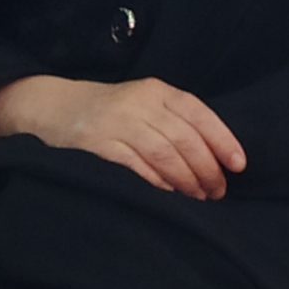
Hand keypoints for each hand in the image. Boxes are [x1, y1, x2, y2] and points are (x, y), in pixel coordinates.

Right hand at [0, 76, 245, 200]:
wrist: (50, 106)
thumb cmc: (111, 112)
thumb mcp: (146, 106)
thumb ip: (177, 124)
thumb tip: (218, 159)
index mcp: (158, 91)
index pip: (200, 114)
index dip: (223, 141)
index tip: (238, 166)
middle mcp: (140, 103)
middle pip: (186, 139)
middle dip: (207, 169)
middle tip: (217, 192)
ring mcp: (117, 122)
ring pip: (165, 153)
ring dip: (187, 180)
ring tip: (198, 197)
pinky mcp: (97, 143)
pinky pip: (136, 165)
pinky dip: (157, 181)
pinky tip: (170, 193)